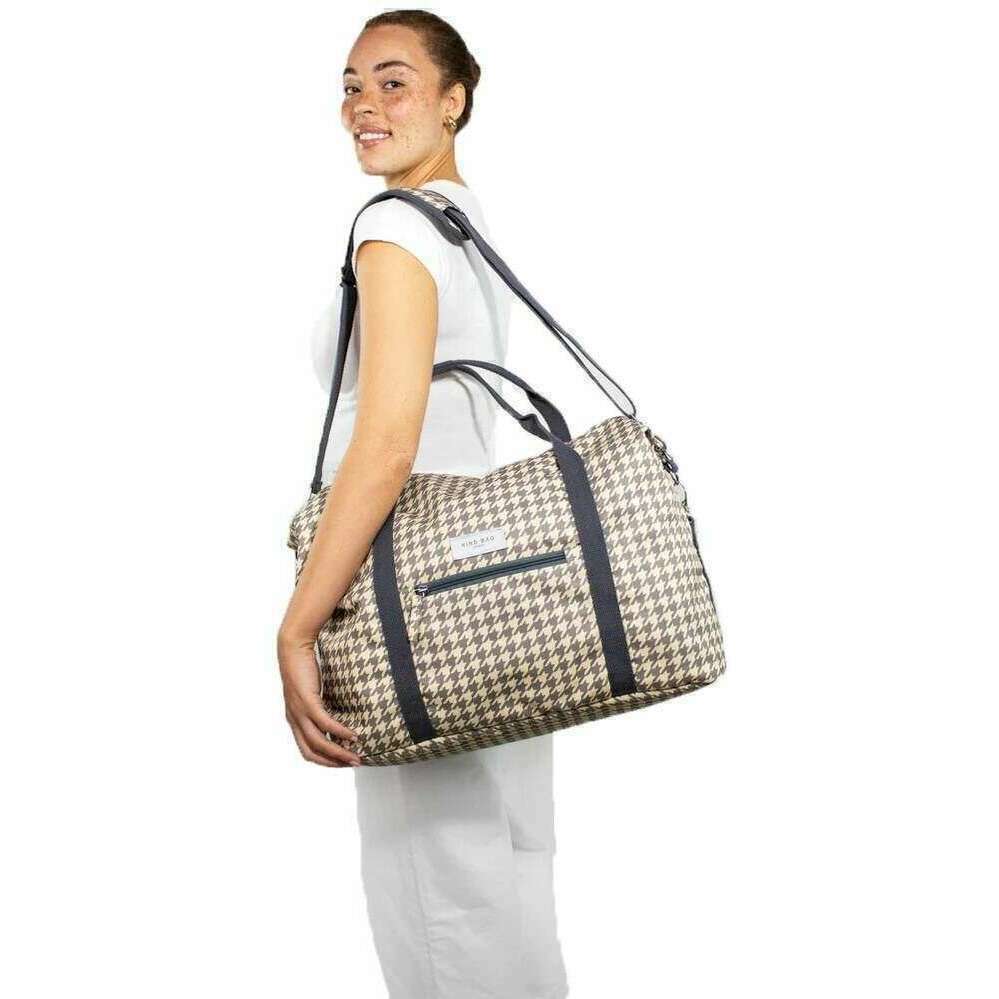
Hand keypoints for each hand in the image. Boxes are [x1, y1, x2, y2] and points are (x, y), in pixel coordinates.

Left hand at [278, 632, 361, 766]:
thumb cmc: (303, 667)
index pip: (306, 751)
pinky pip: (325, 723)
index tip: (341, 763)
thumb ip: (318, 705)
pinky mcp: (308, 702)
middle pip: (313, 752)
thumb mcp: (310, 692)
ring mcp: (300, 712)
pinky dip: (340, 732)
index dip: (324, 761)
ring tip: (356, 756)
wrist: (293, 649)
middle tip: (352, 764)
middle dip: (334, 762)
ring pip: (319, 742)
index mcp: (294, 719)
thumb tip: (337, 712)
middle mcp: (294, 719)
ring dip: (339, 752)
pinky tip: (353, 736)